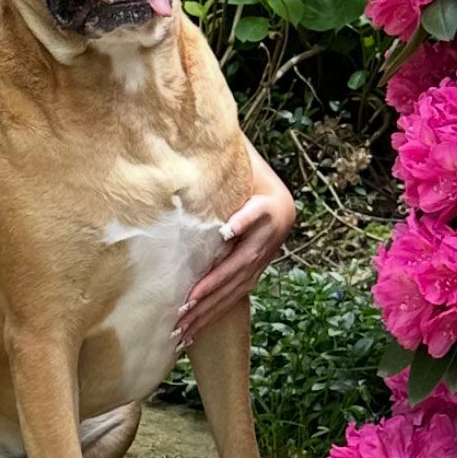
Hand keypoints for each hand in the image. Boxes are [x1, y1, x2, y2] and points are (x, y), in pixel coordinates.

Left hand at [176, 148, 294, 342]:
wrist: (268, 181)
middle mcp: (274, 232)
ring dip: (209, 308)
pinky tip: (188, 333)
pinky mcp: (255, 270)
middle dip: (213, 284)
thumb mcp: (239, 157)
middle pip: (242, 260)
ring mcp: (266, 255)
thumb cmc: (241, 166)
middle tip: (187, 301)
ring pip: (237, 286)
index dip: (244, 220)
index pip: (257, 212)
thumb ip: (219, 149)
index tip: (226, 228)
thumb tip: (184, 124)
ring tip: (182, 324)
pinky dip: (210, 314)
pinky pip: (233, 296)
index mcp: (272, 202)